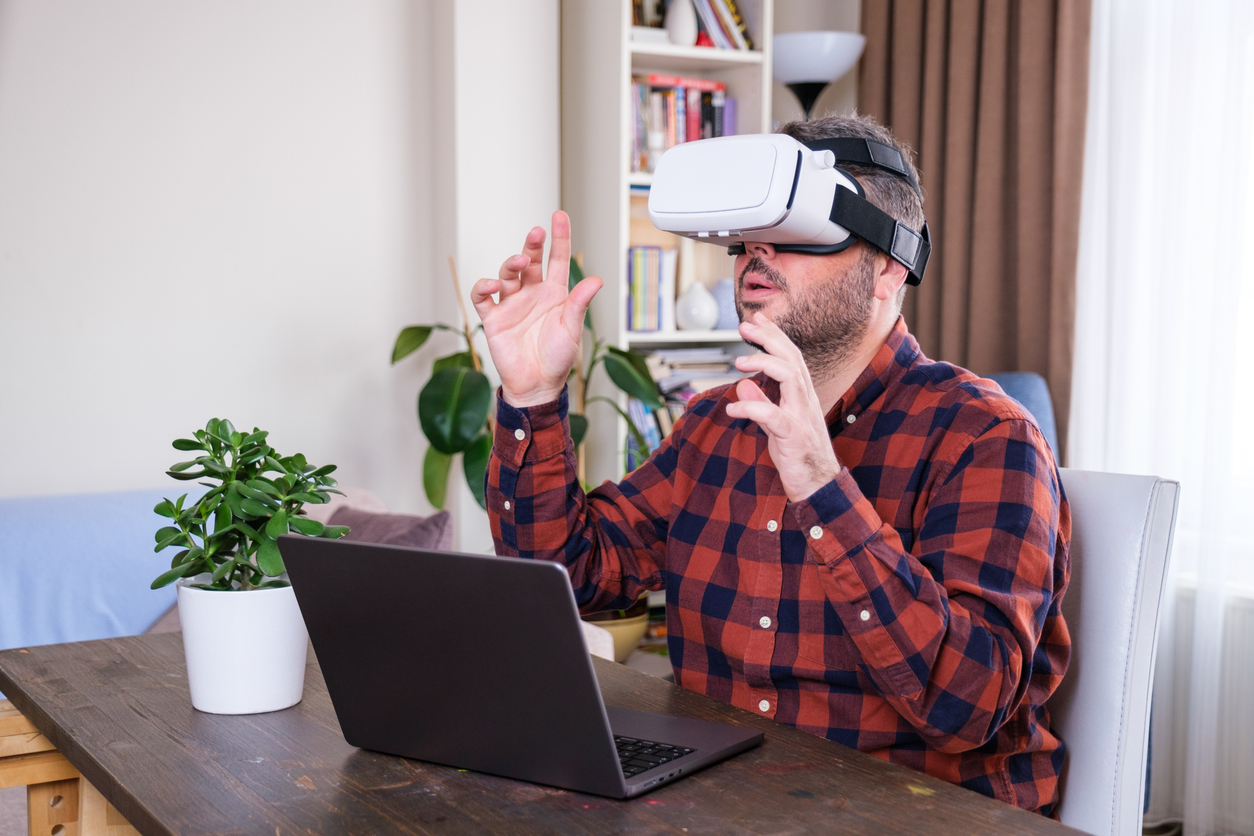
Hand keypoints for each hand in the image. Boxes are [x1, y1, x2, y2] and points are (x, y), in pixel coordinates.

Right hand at [470, 211, 602, 406]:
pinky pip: (483, 297)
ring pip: (507, 274)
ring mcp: (512, 304)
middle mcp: (532, 294)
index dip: (559, 238)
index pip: (557, 260)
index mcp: (554, 294)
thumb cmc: (557, 358)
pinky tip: (492, 285)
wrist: (537, 385)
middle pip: (530, 261)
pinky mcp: (494, 318)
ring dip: (511, 264)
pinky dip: (483, 288)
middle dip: (532, 245)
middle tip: (537, 233)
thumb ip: (580, 304)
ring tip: (519, 263)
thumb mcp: (572, 329)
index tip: (559, 216)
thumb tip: (597, 280)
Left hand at [724, 313, 840, 502]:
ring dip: (763, 364)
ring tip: (738, 362)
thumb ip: (761, 403)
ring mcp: (802, 416)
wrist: (818, 485)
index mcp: (801, 395)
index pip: (790, 356)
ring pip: (790, 377)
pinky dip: (750, 409)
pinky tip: (732, 409)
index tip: (756, 319)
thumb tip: (743, 385)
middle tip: (745, 326)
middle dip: (769, 338)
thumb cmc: (798, 454)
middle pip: (791, 358)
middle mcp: (805, 400)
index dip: (774, 335)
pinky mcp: (794, 436)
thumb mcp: (775, 425)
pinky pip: (773, 417)